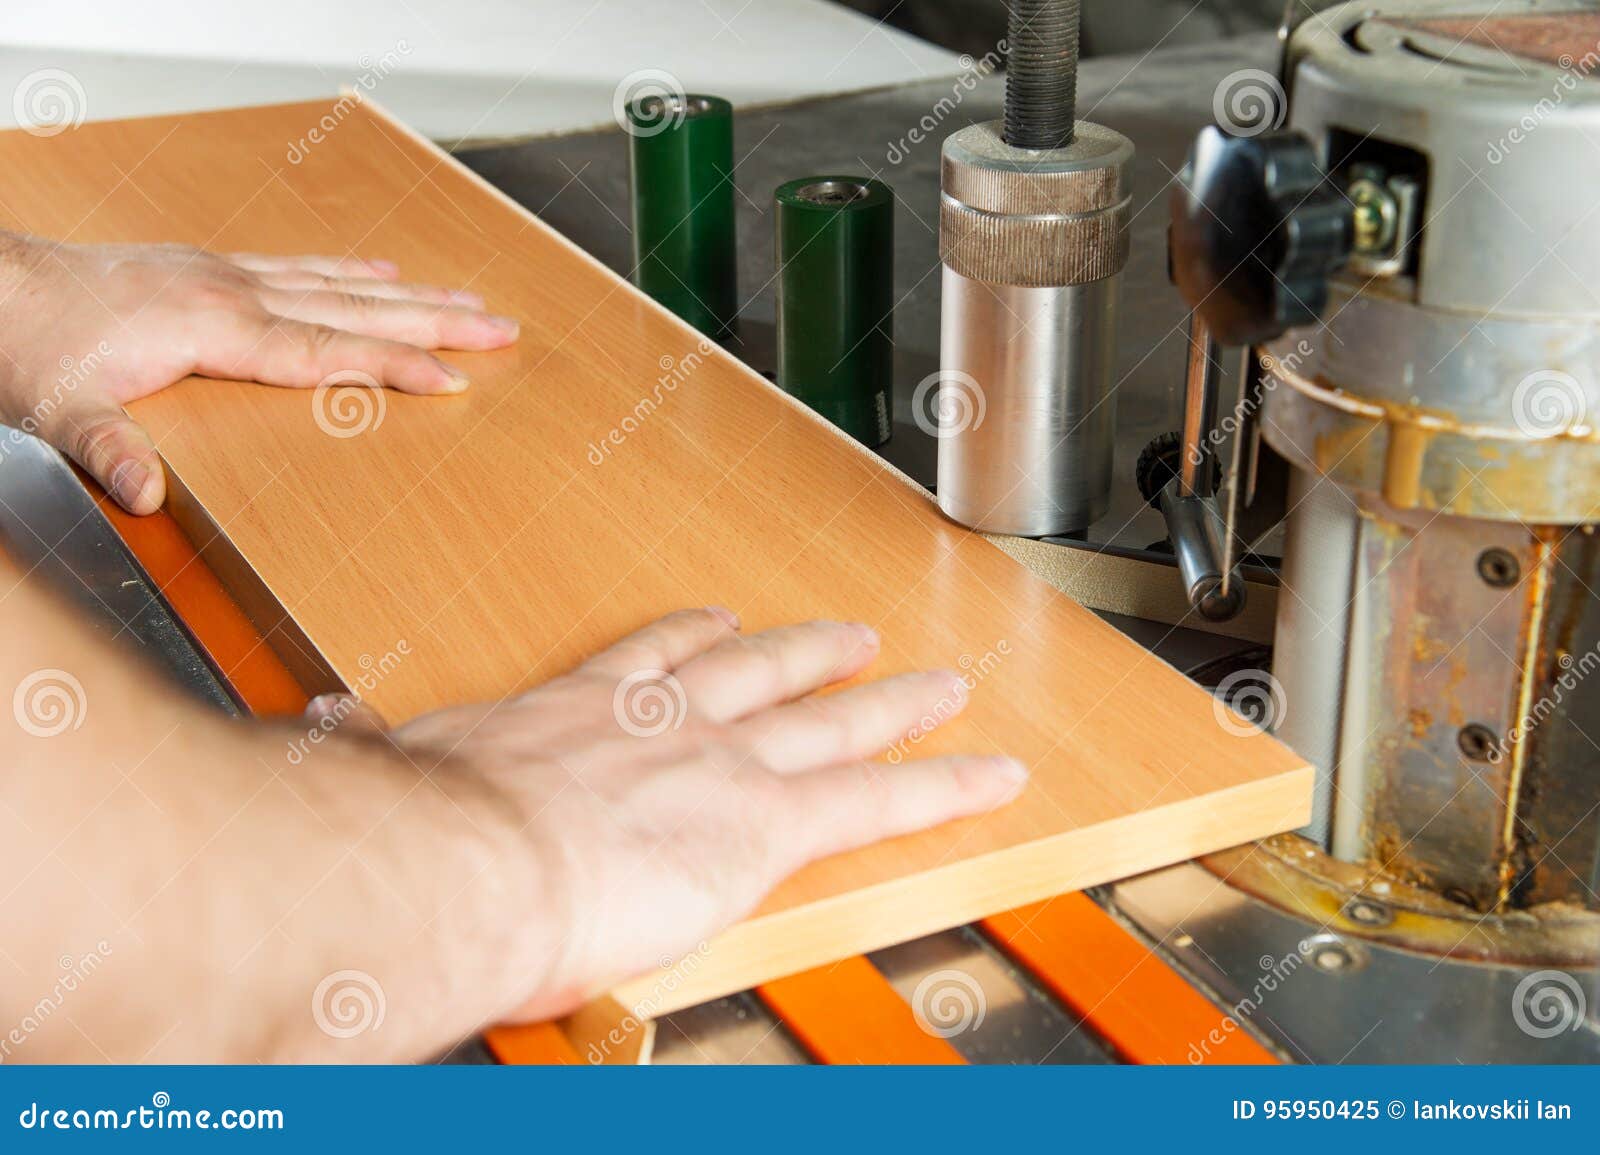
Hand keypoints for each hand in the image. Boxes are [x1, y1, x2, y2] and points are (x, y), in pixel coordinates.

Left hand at [0, 232, 517, 513]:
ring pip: (341, 284)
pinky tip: (380, 272)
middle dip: (437, 321)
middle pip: (358, 309)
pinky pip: (302, 267)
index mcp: (214, 329)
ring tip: (470, 298)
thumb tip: (144, 497)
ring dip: (412, 294)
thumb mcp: (60, 412)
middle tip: (502, 325)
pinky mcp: (211, 269)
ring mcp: (226, 275)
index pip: (327, 352)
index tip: (454, 379)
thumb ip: (107, 451)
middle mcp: (233, 294)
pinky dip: (351, 272)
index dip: (394, 366)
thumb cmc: (27, 347)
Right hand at [313, 609, 1027, 1020]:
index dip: (689, 640)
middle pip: (757, 674)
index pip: (646, 662)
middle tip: (845, 635)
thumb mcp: (386, 769)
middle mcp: (662, 720)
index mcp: (576, 711)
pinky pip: (879, 796)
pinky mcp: (768, 822)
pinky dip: (942, 781)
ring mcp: (724, 763)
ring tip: (935, 682)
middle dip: (806, 654)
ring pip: (831, 722)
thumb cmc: (419, 829)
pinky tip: (990, 770)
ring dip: (888, 699)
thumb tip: (325, 726)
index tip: (713, 623)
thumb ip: (370, 745)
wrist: (460, 860)